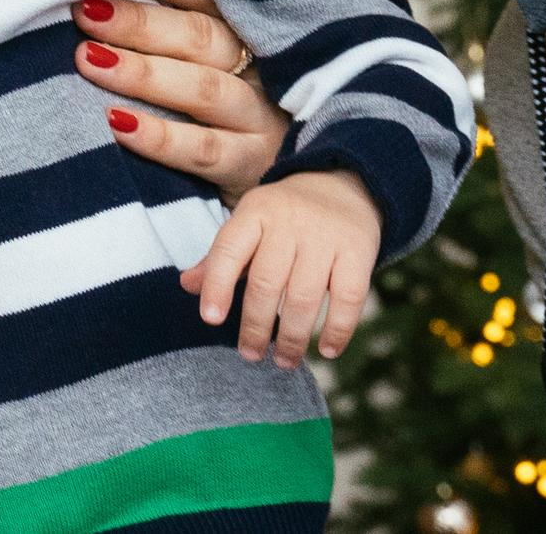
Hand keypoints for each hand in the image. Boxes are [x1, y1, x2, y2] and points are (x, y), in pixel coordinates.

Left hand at [74, 0, 288, 201]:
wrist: (288, 191)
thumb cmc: (231, 120)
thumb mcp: (218, 68)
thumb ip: (178, 38)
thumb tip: (102, 3)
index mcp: (250, 36)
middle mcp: (261, 71)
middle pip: (201, 38)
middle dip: (139, 23)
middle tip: (86, 13)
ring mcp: (259, 120)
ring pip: (202, 88)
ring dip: (143, 72)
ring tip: (89, 59)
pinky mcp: (250, 166)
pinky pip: (203, 149)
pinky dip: (159, 136)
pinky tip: (117, 123)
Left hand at [181, 169, 378, 368]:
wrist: (342, 184)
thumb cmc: (284, 216)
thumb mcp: (249, 223)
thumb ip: (220, 257)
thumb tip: (187, 286)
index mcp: (255, 212)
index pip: (229, 249)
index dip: (217, 285)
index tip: (210, 319)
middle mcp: (289, 221)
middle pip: (267, 281)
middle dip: (256, 326)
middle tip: (250, 354)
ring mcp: (325, 236)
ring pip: (305, 295)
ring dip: (293, 337)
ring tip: (284, 361)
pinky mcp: (358, 250)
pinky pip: (348, 298)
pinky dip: (338, 329)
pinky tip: (327, 350)